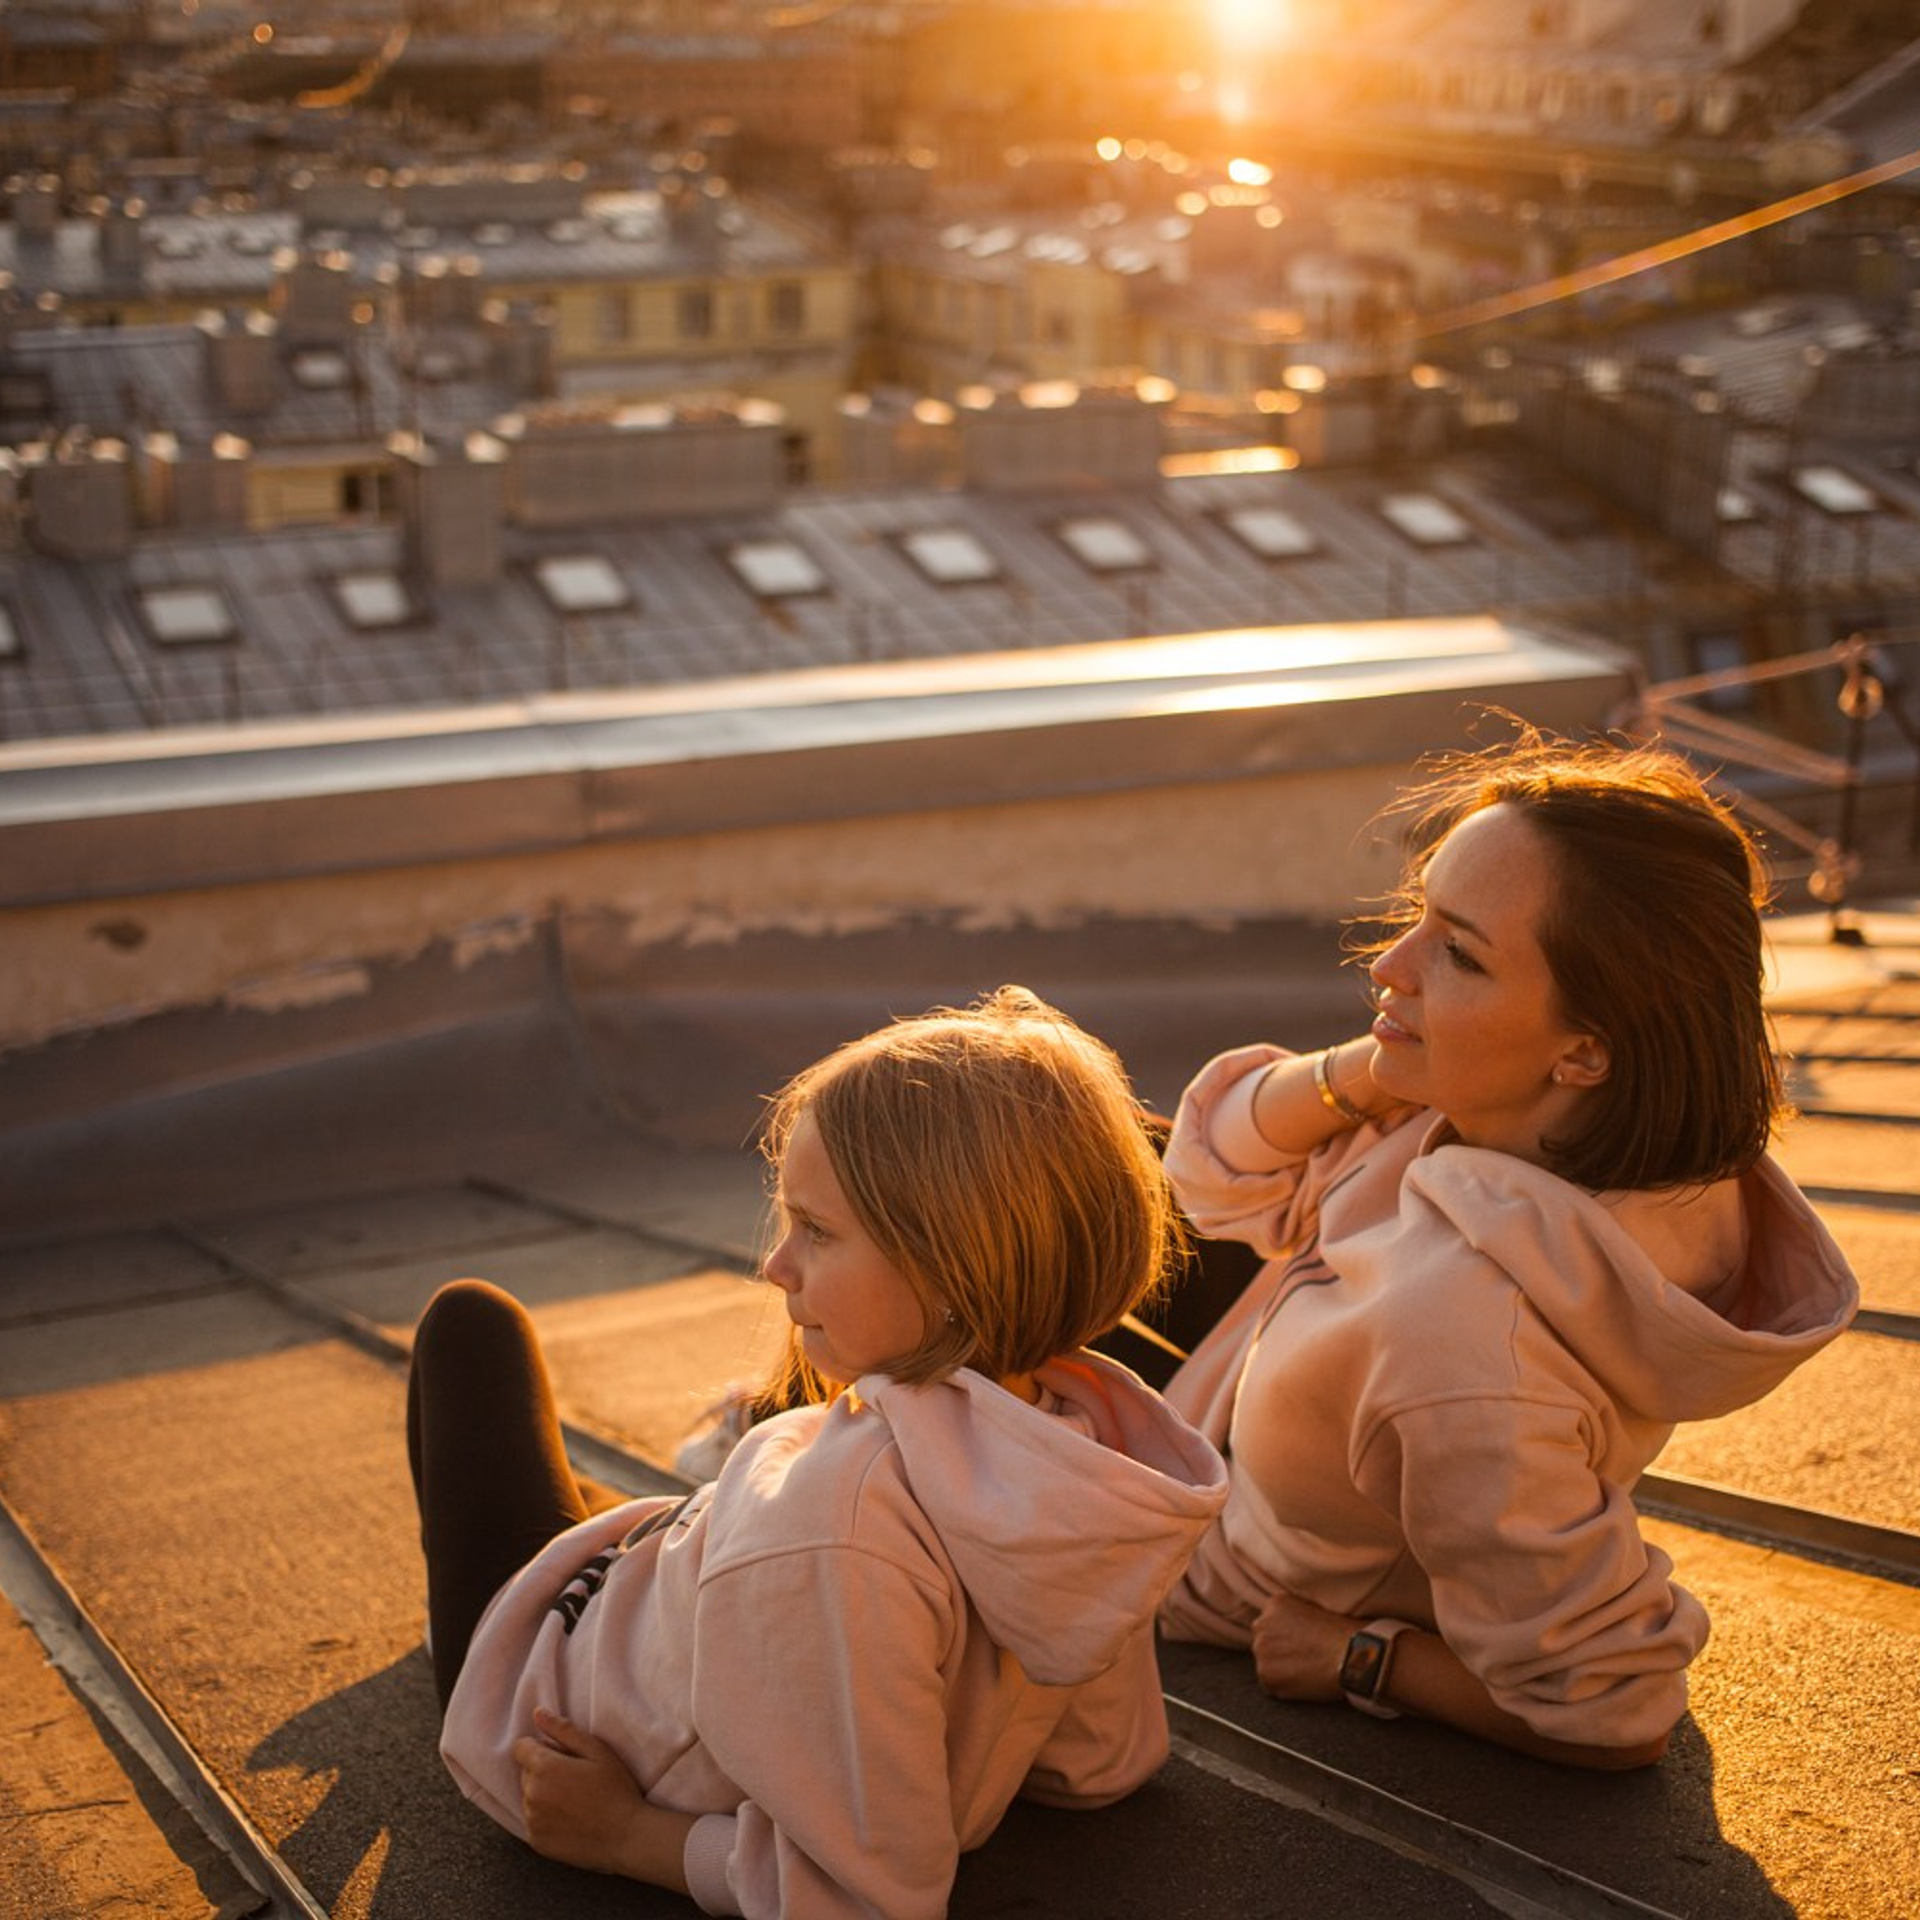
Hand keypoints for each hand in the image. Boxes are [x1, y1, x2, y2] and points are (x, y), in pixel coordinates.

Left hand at [512, 1707, 690, 1886]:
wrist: (625, 1836)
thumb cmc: (615, 1788)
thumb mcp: (596, 1750)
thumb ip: (563, 1730)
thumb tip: (537, 1713)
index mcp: (544, 1768)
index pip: (520, 1748)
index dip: (540, 1747)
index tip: (562, 1755)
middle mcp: (531, 1794)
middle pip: (525, 1772)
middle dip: (542, 1770)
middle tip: (574, 1777)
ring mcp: (532, 1821)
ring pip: (528, 1797)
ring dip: (543, 1794)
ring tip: (573, 1800)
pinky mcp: (536, 1842)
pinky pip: (533, 1821)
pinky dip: (545, 1817)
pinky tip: (570, 1818)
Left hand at [1251, 1590, 1357, 1702]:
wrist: (1350, 1655)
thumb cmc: (1343, 1633)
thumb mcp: (1314, 1608)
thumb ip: (1294, 1617)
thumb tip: (1290, 1633)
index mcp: (1275, 1604)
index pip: (1270, 1623)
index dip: (1286, 1637)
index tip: (1302, 1645)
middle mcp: (1262, 1623)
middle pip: (1264, 1641)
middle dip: (1279, 1651)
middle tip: (1304, 1660)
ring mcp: (1262, 1649)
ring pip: (1266, 1663)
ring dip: (1280, 1669)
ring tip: (1307, 1671)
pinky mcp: (1266, 1674)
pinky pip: (1269, 1684)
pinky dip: (1283, 1687)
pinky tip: (1304, 1682)